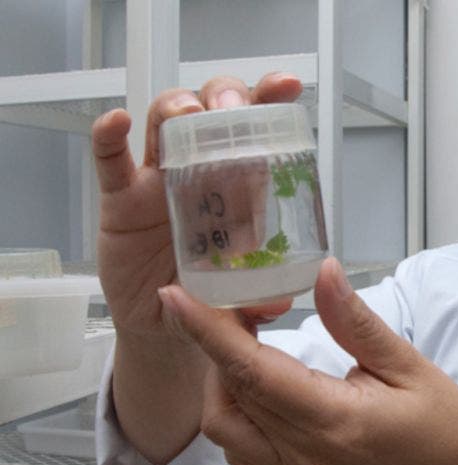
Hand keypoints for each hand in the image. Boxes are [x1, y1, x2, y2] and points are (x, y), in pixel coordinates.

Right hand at [92, 72, 302, 342]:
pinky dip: (108, 137)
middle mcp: (203, 172)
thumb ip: (258, 303)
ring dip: (176, 107)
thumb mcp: (240, 301)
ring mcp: (159, 180)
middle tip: (232, 109)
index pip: (257, 130)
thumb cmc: (211, 296)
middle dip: (224, 98)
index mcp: (241, 186)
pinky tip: (114, 122)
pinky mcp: (121, 199)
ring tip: (186, 114)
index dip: (269, 100)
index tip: (287, 86)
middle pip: (212, 111)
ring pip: (165, 121)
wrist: (163, 323)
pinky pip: (111, 160)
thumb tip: (277, 304)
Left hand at [158, 257, 457, 464]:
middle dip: (215, 342)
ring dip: (220, 378)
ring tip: (247, 339)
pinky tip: (258, 381)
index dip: (208, 332)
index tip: (177, 296)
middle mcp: (306, 454)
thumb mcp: (410, 366)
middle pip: (230, 394)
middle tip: (232, 300)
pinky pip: (242, 446)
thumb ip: (356, 322)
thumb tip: (322, 273)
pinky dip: (233, 408)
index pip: (254, 372)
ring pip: (225, 425)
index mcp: (336, 421)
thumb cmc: (447, 428)